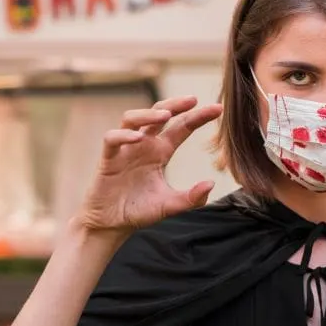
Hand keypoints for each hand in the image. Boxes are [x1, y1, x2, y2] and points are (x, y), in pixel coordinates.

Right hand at [76, 95, 222, 233]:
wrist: (112, 225)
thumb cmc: (139, 211)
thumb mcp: (170, 206)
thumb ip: (191, 198)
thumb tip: (211, 183)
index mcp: (160, 152)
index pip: (181, 127)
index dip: (198, 117)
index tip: (218, 109)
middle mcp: (144, 145)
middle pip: (158, 113)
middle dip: (175, 104)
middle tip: (193, 100)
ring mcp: (125, 150)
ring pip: (132, 119)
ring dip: (148, 114)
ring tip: (166, 115)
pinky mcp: (108, 159)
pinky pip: (112, 139)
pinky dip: (124, 135)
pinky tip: (138, 138)